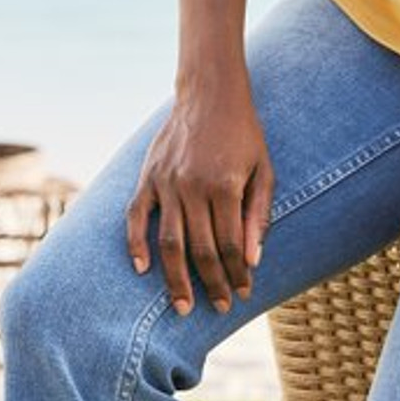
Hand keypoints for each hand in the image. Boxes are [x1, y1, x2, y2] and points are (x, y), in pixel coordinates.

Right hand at [124, 73, 274, 314]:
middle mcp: (193, 187)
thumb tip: (252, 260)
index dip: (237, 274)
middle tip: (219, 308)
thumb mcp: (263, 169)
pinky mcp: (148, 177)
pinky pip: (136, 216)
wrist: (210, 93)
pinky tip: (143, 268)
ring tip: (183, 306)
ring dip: (176, 278)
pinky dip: (136, 244)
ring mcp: (166, 182)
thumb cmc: (244, 133)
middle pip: (200, 250)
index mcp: (225, 186)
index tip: (243, 294)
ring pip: (168, 242)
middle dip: (211, 284)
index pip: (230, 245)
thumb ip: (258, 214)